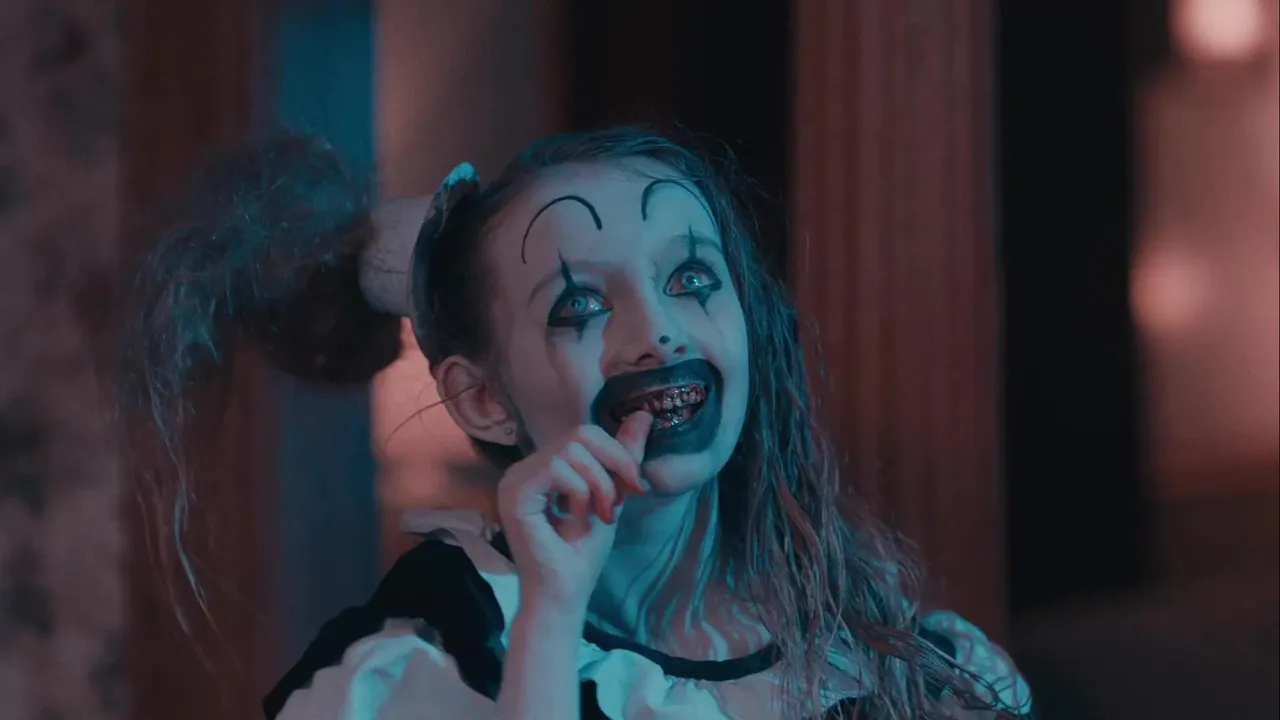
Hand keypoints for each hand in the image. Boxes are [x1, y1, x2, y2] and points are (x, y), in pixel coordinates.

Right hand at [496, 412, 651, 610]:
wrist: (564, 595)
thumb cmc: (581, 555)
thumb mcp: (612, 495)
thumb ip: (622, 457)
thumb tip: (643, 414)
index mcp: (542, 468)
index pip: (584, 433)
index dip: (618, 453)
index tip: (636, 488)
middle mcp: (524, 469)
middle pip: (580, 434)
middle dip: (613, 465)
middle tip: (620, 502)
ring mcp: (515, 480)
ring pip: (571, 450)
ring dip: (599, 484)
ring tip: (600, 515)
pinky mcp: (515, 494)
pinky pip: (557, 468)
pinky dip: (581, 492)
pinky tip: (578, 518)